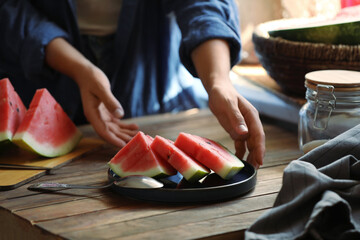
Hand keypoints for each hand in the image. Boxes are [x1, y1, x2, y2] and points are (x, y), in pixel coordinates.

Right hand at [45, 38, 137, 147]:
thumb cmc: (92, 79)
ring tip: (138, 136)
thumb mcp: (102, 89)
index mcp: (92, 115)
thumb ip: (110, 102)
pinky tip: (135, 127)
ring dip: (125, 133)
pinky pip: (116, 122)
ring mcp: (101, 116)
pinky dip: (125, 126)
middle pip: (110, 133)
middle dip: (122, 139)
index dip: (113, 140)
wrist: (86, 73)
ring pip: (114, 129)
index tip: (123, 146)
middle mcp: (96, 118)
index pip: (103, 131)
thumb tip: (121, 115)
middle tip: (135, 144)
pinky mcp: (106, 112)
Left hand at [190, 39, 264, 167]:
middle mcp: (250, 123)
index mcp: (251, 116)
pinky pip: (240, 143)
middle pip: (256, 142)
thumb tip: (244, 134)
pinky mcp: (236, 130)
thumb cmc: (222, 94)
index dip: (260, 148)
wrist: (217, 89)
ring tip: (250, 169)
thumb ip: (236, 119)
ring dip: (250, 156)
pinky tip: (239, 161)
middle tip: (255, 170)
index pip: (258, 134)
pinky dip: (241, 152)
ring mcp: (244, 127)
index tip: (260, 160)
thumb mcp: (227, 105)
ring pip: (249, 144)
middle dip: (257, 155)